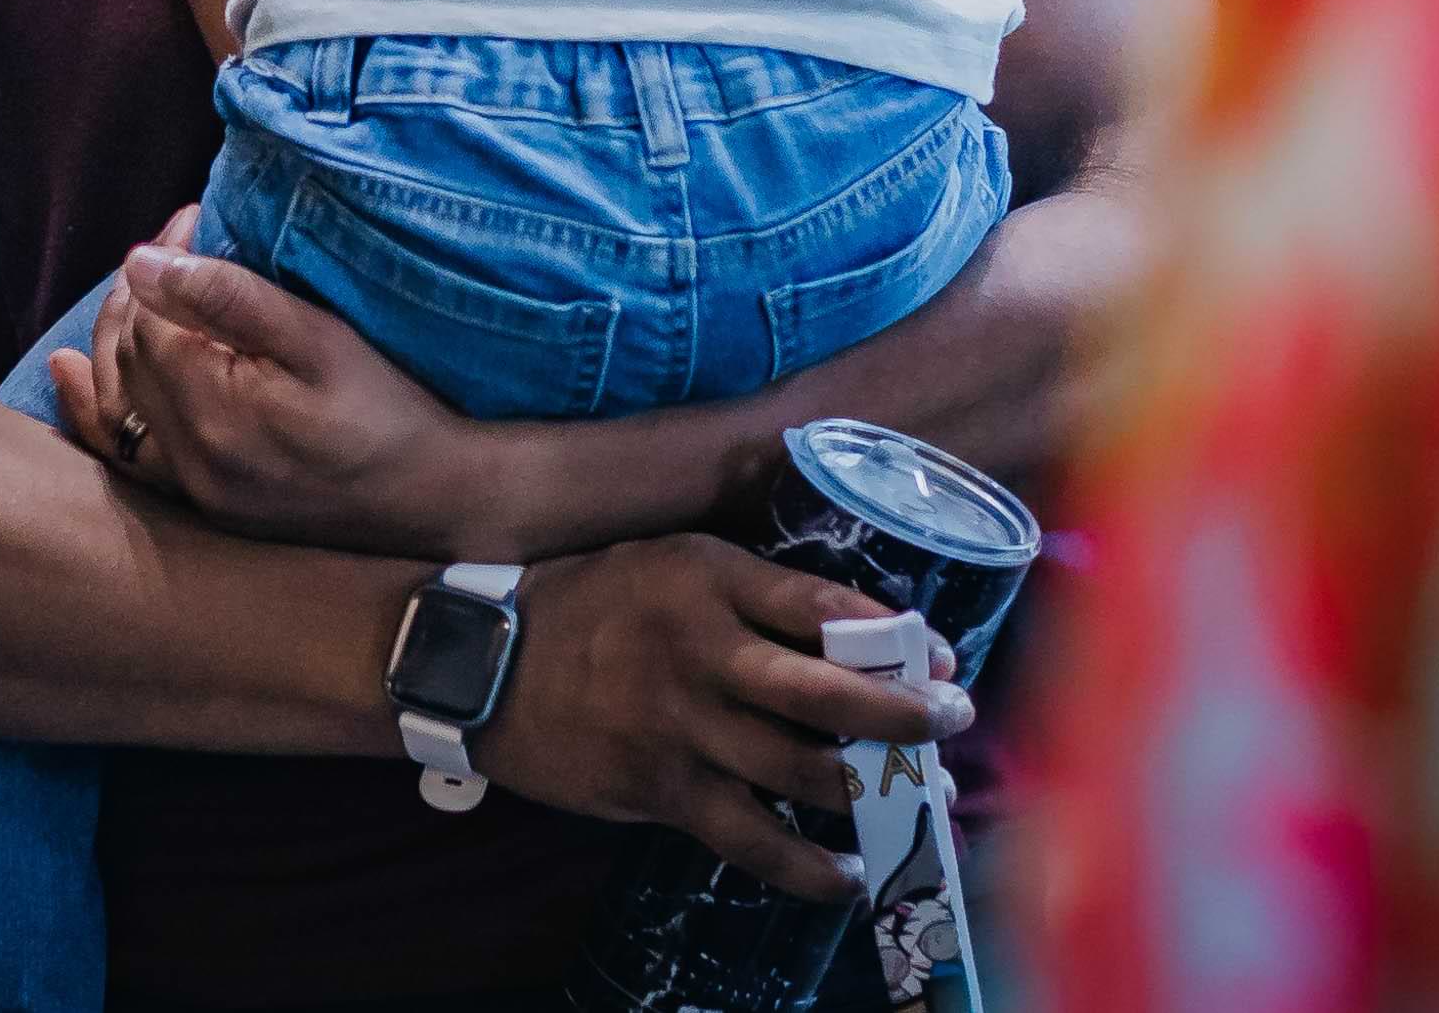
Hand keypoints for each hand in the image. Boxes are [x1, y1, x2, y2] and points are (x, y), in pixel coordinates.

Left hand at [48, 215, 510, 558]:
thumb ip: (229, 299)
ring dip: (114, 340)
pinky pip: (126, 456)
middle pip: (126, 357)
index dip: (163, 260)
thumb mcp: (320, 341)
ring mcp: (193, 490)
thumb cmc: (390, 410)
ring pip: (116, 402)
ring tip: (130, 289)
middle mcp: (188, 459)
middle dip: (139, 291)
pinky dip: (96, 412)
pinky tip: (70, 375)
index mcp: (212, 412)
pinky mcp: (206, 505)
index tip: (196, 217)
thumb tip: (139, 262)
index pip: (149, 317)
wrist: (439, 499)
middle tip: (177, 241)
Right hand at [466, 535, 970, 902]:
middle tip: (951, 722)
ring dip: (872, 790)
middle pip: (825, 693)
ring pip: (799, 770)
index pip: (821, 606)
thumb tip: (854, 635)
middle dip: (903, 714)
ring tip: (923, 802)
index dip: (894, 636)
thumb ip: (750, 593)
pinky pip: (750, 837)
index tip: (945, 658)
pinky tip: (848, 873)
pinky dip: (807, 864)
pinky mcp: (660, 788)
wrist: (486, 663)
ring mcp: (680, 726)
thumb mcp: (669, 565)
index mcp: (707, 578)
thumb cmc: (592, 604)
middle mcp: (699, 650)